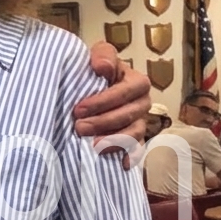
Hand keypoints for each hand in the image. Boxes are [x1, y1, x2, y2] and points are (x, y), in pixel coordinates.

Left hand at [77, 45, 150, 166]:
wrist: (90, 87)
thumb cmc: (95, 71)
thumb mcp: (99, 56)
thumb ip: (103, 55)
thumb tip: (103, 67)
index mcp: (136, 81)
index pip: (126, 91)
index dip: (103, 101)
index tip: (79, 109)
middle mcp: (142, 102)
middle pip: (129, 115)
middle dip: (103, 122)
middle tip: (79, 128)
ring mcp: (140, 121)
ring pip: (134, 133)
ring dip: (113, 140)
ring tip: (92, 146)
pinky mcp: (134, 138)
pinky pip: (137, 149)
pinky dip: (130, 156)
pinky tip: (121, 164)